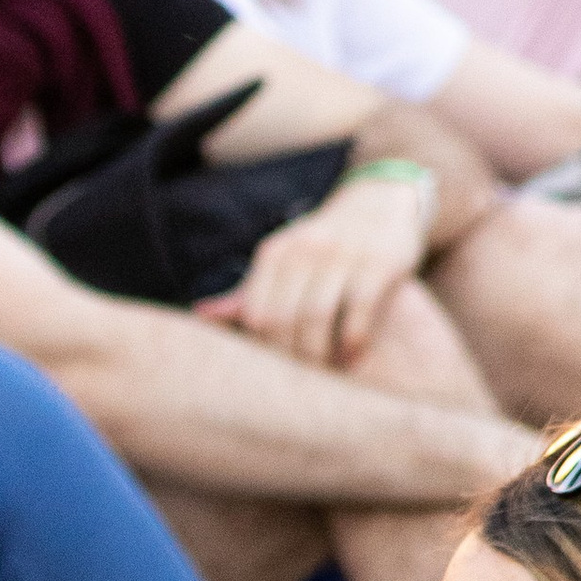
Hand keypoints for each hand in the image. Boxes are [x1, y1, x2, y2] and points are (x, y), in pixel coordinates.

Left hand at [197, 177, 426, 367]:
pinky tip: (353, 358)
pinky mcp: (378, 266)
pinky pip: (359, 315)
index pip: (254, 313)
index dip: (263, 349)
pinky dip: (353, 345)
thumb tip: (200, 315)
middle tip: (302, 381)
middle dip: (291, 358)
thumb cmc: (323, 242)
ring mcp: (342, 256)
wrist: (381, 199)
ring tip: (326, 373)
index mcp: (275, 252)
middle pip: (281, 319)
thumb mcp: (283, 259)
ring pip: (316, 318)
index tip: (276, 369)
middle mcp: (304, 250)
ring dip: (320, 355)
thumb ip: (248, 292)